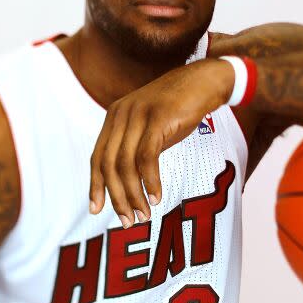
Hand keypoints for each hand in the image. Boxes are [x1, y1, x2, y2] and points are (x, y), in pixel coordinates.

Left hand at [89, 58, 233, 226]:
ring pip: (126, 164)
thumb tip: (127, 183)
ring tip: (144, 214)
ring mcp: (139, 114)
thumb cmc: (179, 109)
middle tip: (128, 221)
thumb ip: (136, 148)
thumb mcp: (151, 127)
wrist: (205, 81)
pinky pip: (147, 157)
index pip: (97, 156)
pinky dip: (151, 181)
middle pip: (109, 164)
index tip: (96, 210)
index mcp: (115, 116)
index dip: (96, 185)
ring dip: (134, 194)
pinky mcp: (158, 118)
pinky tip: (157, 196)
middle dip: (116, 197)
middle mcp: (122, 114)